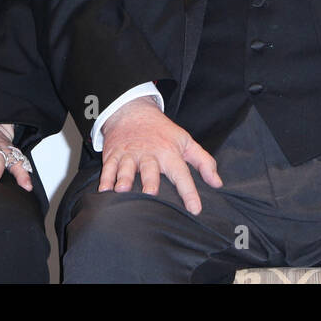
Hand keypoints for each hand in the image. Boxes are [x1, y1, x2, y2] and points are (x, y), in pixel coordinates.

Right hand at [98, 96, 220, 214]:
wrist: (132, 111)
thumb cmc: (162, 132)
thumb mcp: (186, 141)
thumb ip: (204, 162)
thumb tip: (218, 183)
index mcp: (169, 153)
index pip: (182, 174)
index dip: (189, 192)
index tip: (195, 209)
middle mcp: (149, 155)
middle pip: (150, 170)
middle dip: (150, 182)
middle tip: (151, 195)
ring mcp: (130, 155)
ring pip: (126, 168)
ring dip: (123, 179)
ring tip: (121, 191)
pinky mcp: (113, 155)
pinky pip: (108, 167)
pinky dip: (105, 178)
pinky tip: (103, 190)